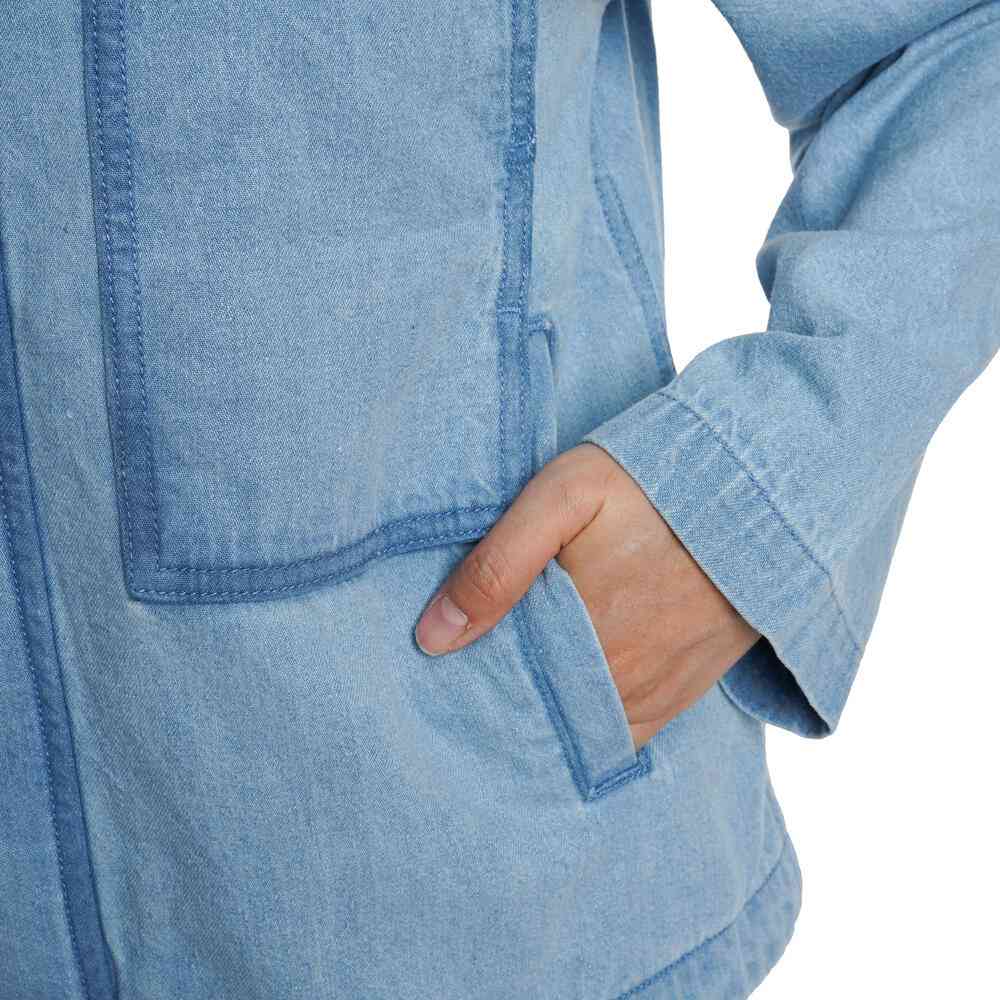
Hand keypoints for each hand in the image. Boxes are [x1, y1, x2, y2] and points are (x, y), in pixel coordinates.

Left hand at [414, 443, 759, 747]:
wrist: (762, 490)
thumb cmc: (654, 482)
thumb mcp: (564, 497)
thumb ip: (498, 564)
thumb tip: (433, 637)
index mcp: (578, 632)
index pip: (500, 685)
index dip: (466, 682)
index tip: (439, 674)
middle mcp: (617, 677)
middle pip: (537, 712)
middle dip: (500, 703)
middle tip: (466, 687)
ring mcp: (654, 691)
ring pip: (577, 728)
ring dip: (545, 716)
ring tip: (513, 693)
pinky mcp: (681, 692)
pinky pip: (624, 735)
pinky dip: (589, 727)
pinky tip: (568, 706)